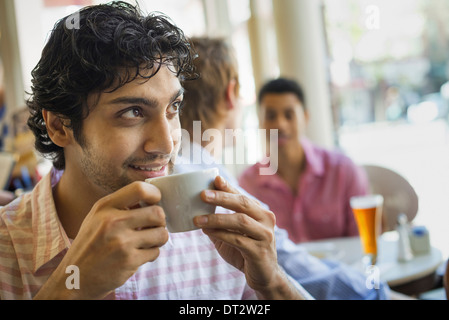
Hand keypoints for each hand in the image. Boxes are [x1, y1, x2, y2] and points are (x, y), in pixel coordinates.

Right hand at [34, 181, 168, 299]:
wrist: (76, 277)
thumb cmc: (91, 244)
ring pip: (161, 234)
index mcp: (105, 207)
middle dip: (160, 221)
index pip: (139, 189)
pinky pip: (155, 252)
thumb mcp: (97, 217)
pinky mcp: (129, 261)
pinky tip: (139, 254)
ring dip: (159, 238)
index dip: (155, 194)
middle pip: (157, 213)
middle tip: (153, 226)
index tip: (155, 202)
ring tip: (148, 241)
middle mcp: (113, 222)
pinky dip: (151, 253)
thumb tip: (152, 199)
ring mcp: (122, 243)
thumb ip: (121, 206)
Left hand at [194, 176, 301, 298]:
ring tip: (198, 218)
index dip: (228, 187)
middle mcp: (266, 219)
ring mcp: (265, 235)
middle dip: (222, 197)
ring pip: (240, 221)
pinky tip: (208, 231)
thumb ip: (220, 222)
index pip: (242, 195)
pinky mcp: (259, 251)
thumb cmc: (246, 251)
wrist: (264, 275)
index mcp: (260, 212)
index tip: (215, 178)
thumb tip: (197, 209)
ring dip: (217, 218)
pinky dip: (221, 234)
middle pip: (243, 203)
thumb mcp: (232, 234)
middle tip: (203, 194)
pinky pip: (238, 239)